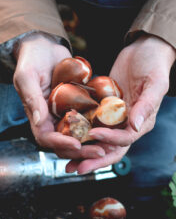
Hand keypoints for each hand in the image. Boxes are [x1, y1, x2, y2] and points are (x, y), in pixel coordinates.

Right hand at [13, 33, 105, 159]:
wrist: (43, 45)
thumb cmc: (31, 58)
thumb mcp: (27, 76)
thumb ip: (32, 98)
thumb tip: (40, 121)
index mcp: (35, 115)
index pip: (45, 137)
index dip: (60, 144)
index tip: (76, 144)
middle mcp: (50, 118)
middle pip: (63, 143)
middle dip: (80, 151)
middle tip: (100, 152)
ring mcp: (63, 113)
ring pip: (77, 136)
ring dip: (91, 144)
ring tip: (108, 146)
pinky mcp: (76, 105)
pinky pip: (87, 120)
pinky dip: (98, 128)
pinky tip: (113, 129)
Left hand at [66, 34, 175, 173]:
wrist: (144, 49)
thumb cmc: (154, 64)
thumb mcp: (155, 82)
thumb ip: (146, 105)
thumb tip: (134, 126)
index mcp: (141, 123)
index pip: (124, 140)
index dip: (109, 141)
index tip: (93, 135)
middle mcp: (126, 125)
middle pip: (108, 150)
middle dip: (92, 160)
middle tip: (74, 168)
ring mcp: (113, 119)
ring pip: (96, 142)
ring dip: (82, 153)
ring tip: (65, 160)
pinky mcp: (102, 111)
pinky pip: (89, 125)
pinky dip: (78, 134)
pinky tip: (63, 138)